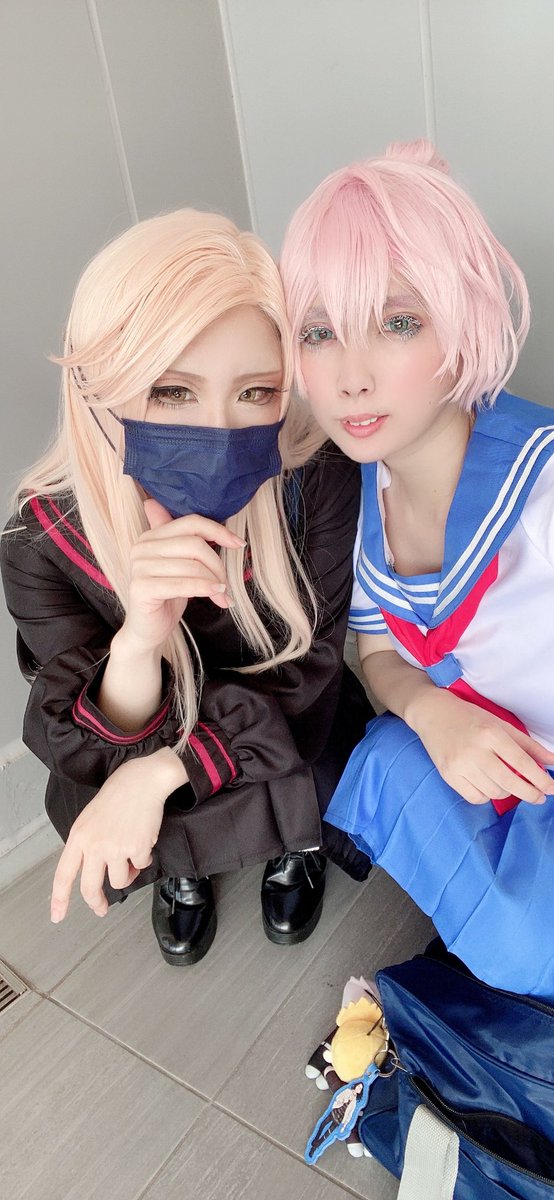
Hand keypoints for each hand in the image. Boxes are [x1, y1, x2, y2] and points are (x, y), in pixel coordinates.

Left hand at [50, 748, 187, 920]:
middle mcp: (94, 845)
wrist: (142, 782)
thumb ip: (86, 845)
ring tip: (131, 856)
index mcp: (78, 837)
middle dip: (96, 903)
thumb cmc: (118, 796)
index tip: (58, 915)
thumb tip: (90, 871)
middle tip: (101, 909)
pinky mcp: (137, 849)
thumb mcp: (90, 819)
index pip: (63, 875)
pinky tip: (143, 840)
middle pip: (90, 888)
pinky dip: (144, 858)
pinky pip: (141, 866)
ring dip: (127, 874)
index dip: (59, 899)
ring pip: (119, 881)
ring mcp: (116, 848)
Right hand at [120, 498, 244, 653]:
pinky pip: (183, 584)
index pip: (191, 523)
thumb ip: (181, 539)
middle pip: (194, 544)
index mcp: (151, 537)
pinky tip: (218, 597)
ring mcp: (139, 568)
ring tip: (222, 594)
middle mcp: (142, 548)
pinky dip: (205, 589)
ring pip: (192, 565)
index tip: (238, 544)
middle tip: (225, 583)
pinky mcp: (142, 588)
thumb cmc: (167, 596)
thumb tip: (175, 506)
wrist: (147, 630)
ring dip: (214, 581)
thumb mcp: (178, 564)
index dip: (218, 531)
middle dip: (217, 564)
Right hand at [412, 690, 553, 804]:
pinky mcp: (448, 775)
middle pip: (510, 783)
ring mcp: (460, 765)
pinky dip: (487, 795)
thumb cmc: (470, 717)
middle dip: (530, 793)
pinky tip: (488, 784)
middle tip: (539, 797)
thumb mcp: (501, 725)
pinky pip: (476, 798)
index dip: (540, 780)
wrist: (433, 713)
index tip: (551, 789)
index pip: (522, 763)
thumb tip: (552, 762)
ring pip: (495, 792)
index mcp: (491, 733)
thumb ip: (528, 745)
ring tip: (506, 780)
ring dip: (507, 791)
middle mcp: (475, 751)